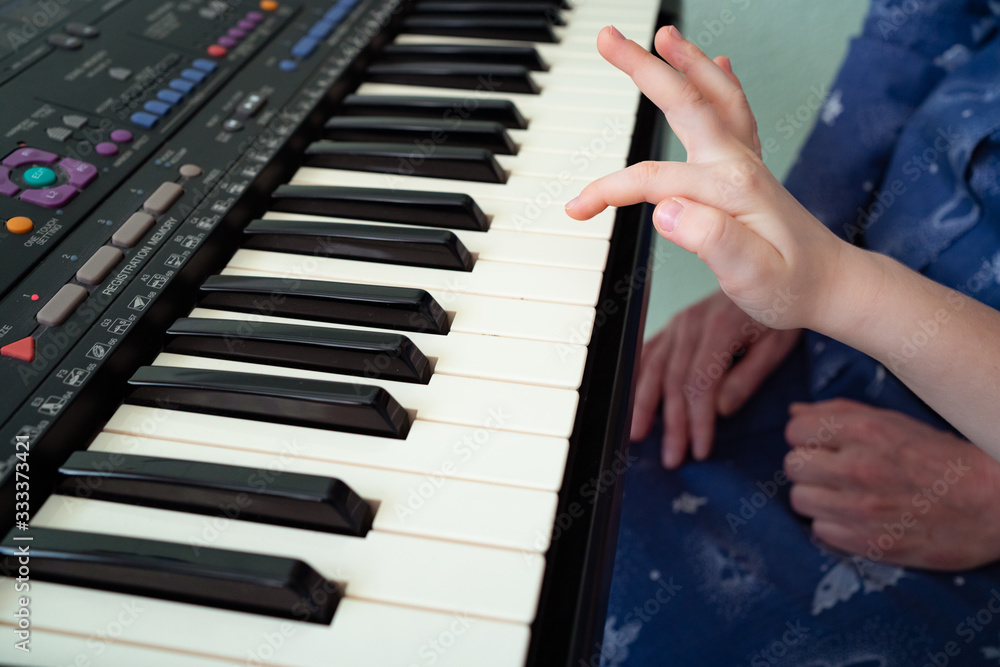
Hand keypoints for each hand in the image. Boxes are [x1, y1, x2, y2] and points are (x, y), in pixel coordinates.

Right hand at [566, 25, 852, 331]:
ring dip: (687, 61)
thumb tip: (664, 209)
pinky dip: (722, 81)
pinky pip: (736, 112)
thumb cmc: (792, 286)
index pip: (653, 180)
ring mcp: (746, 161)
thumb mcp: (751, 275)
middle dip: (643, 67)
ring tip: (664, 34)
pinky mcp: (750, 168)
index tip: (577, 208)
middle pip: (685, 103)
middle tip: (608, 38)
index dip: (608, 190)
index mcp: (730, 189)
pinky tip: (719, 62)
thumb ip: (710, 240)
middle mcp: (737, 164)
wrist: (834, 285)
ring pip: (714, 96)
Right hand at [632, 291, 800, 466]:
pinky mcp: (674, 325)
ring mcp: (679, 323)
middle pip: (673, 381)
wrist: (771, 276)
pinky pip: (648, 352)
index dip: (697, 420)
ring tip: (637, 434)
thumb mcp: (777, 345)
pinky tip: (631, 397)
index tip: (701, 448)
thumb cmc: (778, 315)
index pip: (700, 384)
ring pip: (654, 368)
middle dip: (672, 423)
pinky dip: (637, 376)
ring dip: (644, 404)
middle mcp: (691, 324)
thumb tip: (722, 409)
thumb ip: (749, 376)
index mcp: (719, 328)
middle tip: (672, 457)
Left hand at [785, 399, 999, 569]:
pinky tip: (854, 517)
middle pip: (793, 466)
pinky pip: (820, 531)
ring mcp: (862, 508)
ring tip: (842, 495)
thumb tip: (794, 413)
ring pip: (800, 500)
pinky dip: (832, 525)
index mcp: (865, 431)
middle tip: (833, 470)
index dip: (806, 437)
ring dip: (816, 496)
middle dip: (809, 466)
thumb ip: (839, 414)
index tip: (822, 444)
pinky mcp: (870, 543)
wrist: (994, 505)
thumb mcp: (895, 422)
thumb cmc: (944, 458)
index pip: (795, 431)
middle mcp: (858, 467)